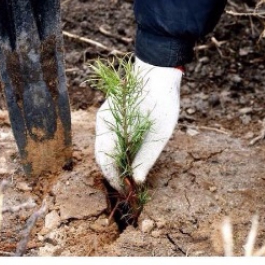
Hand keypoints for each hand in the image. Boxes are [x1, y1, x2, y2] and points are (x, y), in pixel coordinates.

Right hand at [95, 57, 181, 191]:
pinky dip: (117, 155)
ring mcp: (106, 120)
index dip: (114, 178)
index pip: (105, 160)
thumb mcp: (160, 132)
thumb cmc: (162, 101)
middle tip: (127, 190)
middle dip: (113, 175)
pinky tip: (128, 162)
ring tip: (128, 179)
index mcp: (111, 126)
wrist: (159, 73)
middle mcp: (103, 123)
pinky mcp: (113, 118)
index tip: (125, 192)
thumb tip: (137, 181)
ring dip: (114, 166)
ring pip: (104, 150)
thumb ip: (147, 157)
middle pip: (102, 157)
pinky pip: (110, 141)